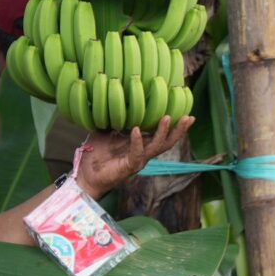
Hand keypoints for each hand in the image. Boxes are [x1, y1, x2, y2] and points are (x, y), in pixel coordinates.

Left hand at [73, 116, 197, 198]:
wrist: (85, 174)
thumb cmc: (95, 154)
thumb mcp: (106, 130)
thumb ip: (114, 119)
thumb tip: (117, 100)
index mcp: (140, 144)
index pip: (160, 134)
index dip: (173, 125)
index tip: (185, 112)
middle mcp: (143, 153)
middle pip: (167, 142)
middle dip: (179, 130)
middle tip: (189, 117)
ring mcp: (138, 160)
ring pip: (157, 147)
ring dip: (163, 132)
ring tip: (168, 117)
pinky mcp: (129, 167)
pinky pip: (137, 154)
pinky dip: (137, 142)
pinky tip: (136, 130)